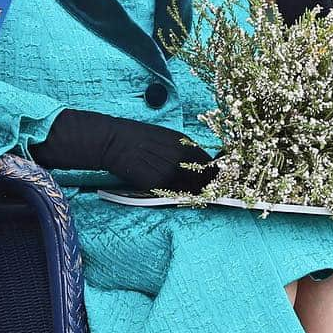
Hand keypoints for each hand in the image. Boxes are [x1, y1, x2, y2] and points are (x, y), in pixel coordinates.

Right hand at [100, 120, 216, 193]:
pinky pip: (174, 194)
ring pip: (192, 190)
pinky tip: (176, 195)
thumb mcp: (166, 136)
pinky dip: (178, 197)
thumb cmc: (137, 136)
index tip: (217, 180)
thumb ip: (184, 149)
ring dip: (195, 194)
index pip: (211, 164)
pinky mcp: (156, 184)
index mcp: (185, 143)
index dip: (216, 174)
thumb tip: (200, 163)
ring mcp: (169, 171)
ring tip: (193, 196)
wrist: (115, 141)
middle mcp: (180, 157)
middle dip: (209, 187)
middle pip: (205, 179)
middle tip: (208, 192)